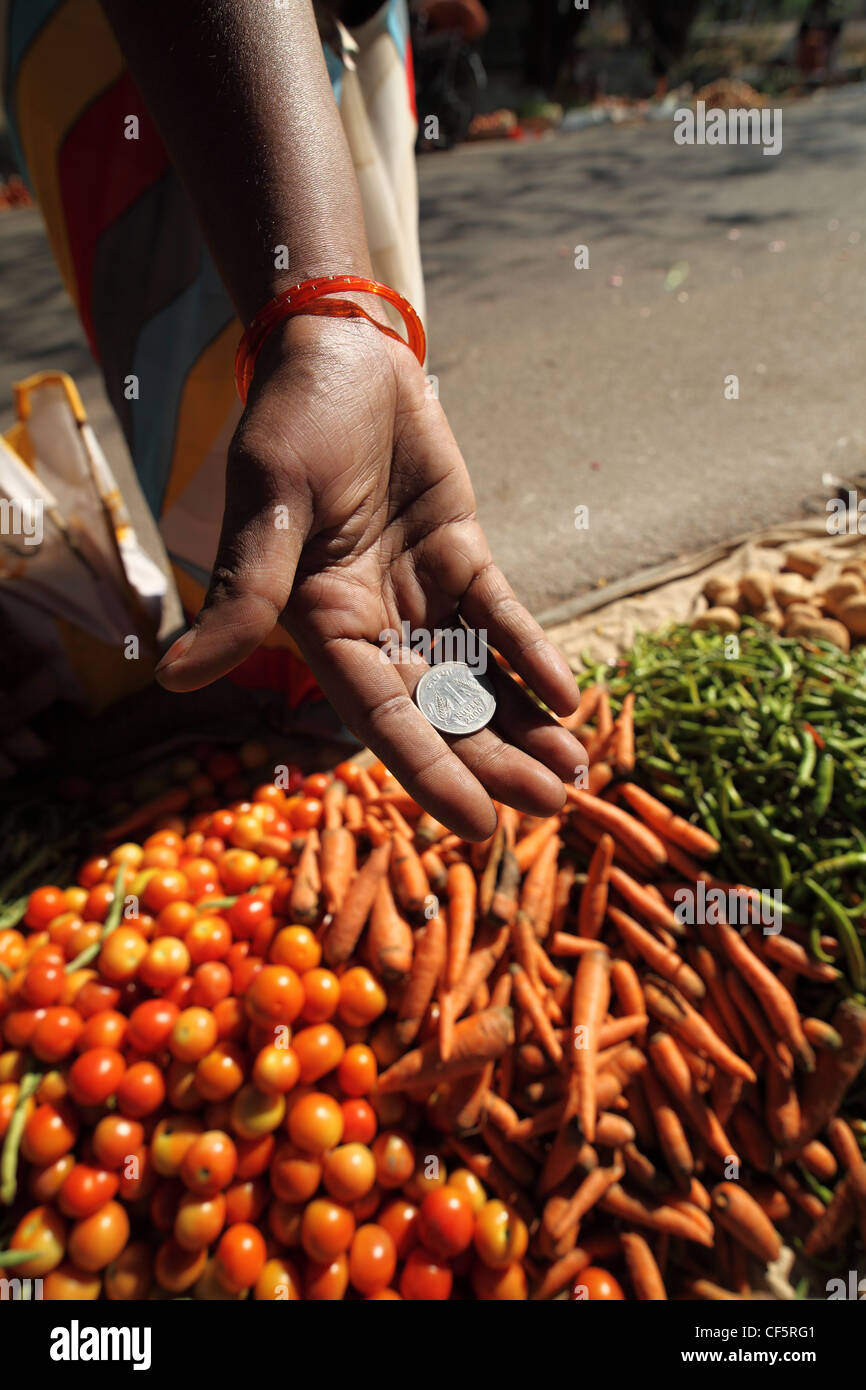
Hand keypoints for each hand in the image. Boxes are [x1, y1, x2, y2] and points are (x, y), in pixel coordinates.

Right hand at [156, 314, 586, 838]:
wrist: (339, 351)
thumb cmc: (291, 419)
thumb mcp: (269, 501)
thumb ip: (243, 592)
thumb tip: (174, 678)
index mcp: (322, 625)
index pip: (380, 715)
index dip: (428, 770)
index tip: (479, 825)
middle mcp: (372, 623)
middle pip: (441, 708)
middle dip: (494, 758)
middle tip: (554, 801)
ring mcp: (421, 593)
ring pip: (478, 675)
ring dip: (523, 722)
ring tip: (575, 769)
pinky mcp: (461, 556)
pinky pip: (502, 616)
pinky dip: (532, 653)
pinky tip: (569, 695)